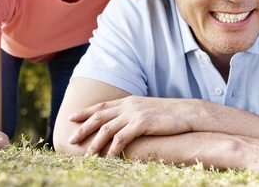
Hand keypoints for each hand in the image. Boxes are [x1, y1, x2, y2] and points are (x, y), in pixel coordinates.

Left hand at [67, 96, 195, 156]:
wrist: (187, 113)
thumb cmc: (169, 115)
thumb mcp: (147, 110)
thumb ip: (133, 114)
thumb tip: (124, 123)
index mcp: (129, 101)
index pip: (102, 106)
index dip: (85, 112)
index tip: (72, 118)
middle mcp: (128, 105)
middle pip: (99, 116)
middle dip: (83, 128)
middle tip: (70, 139)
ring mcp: (135, 113)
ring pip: (107, 128)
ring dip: (95, 143)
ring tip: (87, 155)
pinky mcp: (142, 123)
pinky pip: (122, 138)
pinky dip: (113, 148)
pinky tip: (108, 157)